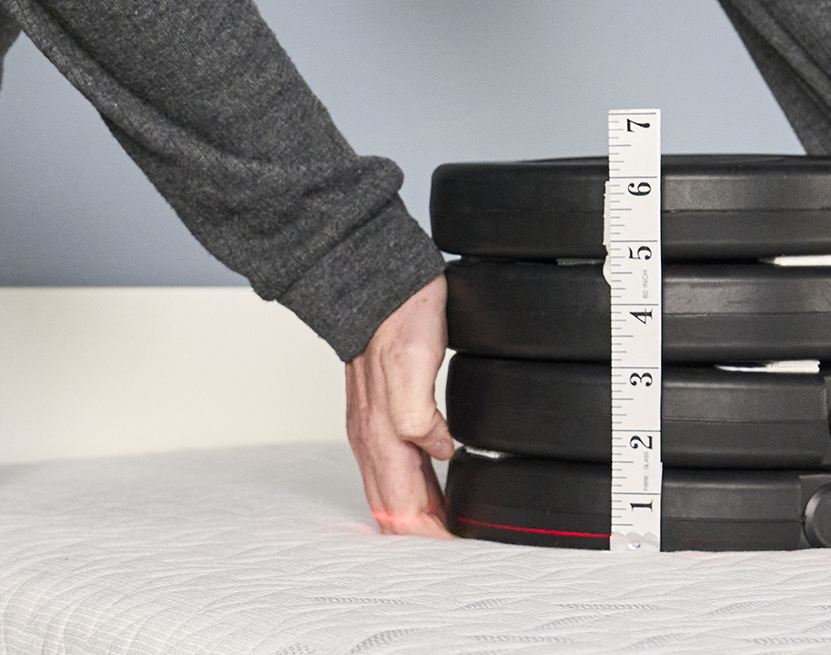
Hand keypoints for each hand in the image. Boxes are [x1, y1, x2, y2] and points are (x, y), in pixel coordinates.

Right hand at [345, 275, 454, 537]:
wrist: (378, 287)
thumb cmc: (396, 319)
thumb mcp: (412, 364)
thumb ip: (418, 415)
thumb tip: (439, 452)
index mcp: (379, 434)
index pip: (401, 506)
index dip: (428, 532)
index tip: (457, 543)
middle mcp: (371, 439)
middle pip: (393, 508)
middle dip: (423, 533)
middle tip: (459, 543)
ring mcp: (371, 430)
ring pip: (392, 491)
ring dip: (420, 515)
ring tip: (451, 528)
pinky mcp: (379, 418)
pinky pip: (393, 469)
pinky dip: (415, 490)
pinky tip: (435, 490)